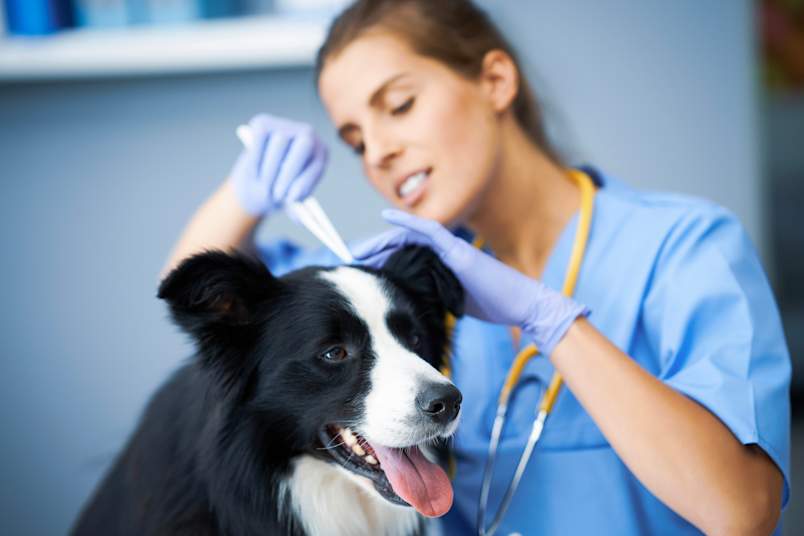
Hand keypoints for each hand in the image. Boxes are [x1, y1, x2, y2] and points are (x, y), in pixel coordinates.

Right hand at [228, 114, 327, 216]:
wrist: (258, 176)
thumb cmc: (280, 188)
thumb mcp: (289, 199)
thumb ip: (296, 208)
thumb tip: (301, 220)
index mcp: (320, 153)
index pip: (318, 163)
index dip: (306, 181)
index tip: (293, 199)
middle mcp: (307, 134)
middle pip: (303, 145)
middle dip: (289, 172)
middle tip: (277, 195)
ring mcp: (285, 125)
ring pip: (279, 144)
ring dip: (270, 171)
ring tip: (265, 188)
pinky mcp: (263, 122)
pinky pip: (260, 139)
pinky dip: (256, 159)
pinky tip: (255, 173)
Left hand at [352, 210, 588, 355]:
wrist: (522, 305)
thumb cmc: (496, 305)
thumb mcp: (457, 301)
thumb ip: (438, 295)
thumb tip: (417, 306)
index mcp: (443, 265)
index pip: (408, 258)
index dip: (385, 259)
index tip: (363, 268)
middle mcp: (445, 252)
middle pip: (404, 244)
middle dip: (377, 249)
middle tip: (354, 257)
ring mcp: (452, 248)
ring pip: (410, 235)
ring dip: (384, 239)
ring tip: (361, 248)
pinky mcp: (458, 249)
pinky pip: (429, 229)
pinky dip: (407, 222)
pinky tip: (387, 218)